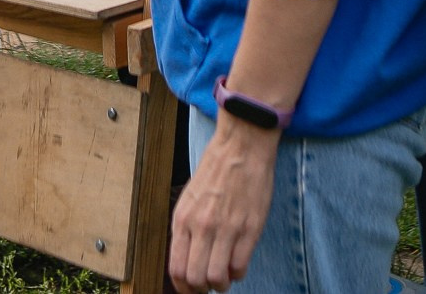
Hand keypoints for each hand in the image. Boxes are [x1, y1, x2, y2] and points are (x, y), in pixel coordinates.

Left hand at [169, 114, 277, 292]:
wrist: (242, 146)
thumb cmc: (216, 170)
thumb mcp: (189, 198)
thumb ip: (186, 228)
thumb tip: (185, 259)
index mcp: (183, 218)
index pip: (176, 269)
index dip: (183, 288)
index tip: (191, 289)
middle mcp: (201, 226)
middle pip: (195, 279)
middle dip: (202, 289)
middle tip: (209, 284)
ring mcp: (226, 228)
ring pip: (218, 278)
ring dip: (221, 284)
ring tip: (225, 276)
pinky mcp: (250, 228)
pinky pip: (240, 266)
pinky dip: (238, 273)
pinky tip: (238, 263)